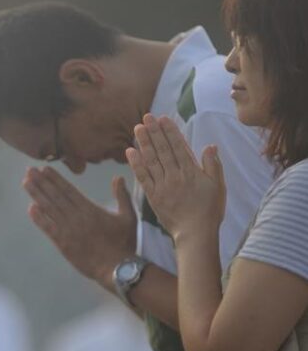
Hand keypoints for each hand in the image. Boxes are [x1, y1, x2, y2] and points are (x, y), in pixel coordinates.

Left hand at [23, 166, 137, 286]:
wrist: (117, 268)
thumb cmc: (124, 243)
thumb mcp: (129, 216)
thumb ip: (122, 196)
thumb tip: (118, 177)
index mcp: (90, 209)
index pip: (69, 190)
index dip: (55, 179)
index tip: (44, 169)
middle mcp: (76, 216)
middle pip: (55, 196)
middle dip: (42, 182)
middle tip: (29, 170)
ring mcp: (68, 230)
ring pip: (49, 208)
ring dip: (37, 195)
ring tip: (26, 182)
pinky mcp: (63, 244)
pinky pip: (48, 228)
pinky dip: (39, 218)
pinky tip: (30, 208)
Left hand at [126, 114, 225, 240]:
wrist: (195, 233)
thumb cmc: (210, 210)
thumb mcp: (218, 186)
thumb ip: (213, 165)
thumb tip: (210, 145)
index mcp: (191, 172)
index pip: (179, 146)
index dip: (170, 131)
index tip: (163, 118)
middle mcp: (175, 176)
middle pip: (163, 150)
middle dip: (154, 132)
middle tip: (146, 117)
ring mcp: (163, 186)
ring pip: (151, 160)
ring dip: (143, 143)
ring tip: (137, 128)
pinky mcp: (153, 196)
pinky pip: (143, 177)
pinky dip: (136, 164)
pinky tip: (130, 152)